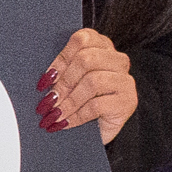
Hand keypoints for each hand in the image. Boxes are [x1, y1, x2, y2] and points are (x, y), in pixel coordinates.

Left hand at [41, 28, 135, 142]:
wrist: (94, 132)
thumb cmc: (78, 103)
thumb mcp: (67, 83)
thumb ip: (59, 73)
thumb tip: (42, 81)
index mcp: (101, 47)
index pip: (82, 40)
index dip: (61, 59)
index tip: (46, 79)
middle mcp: (117, 60)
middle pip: (86, 59)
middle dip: (63, 83)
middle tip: (48, 101)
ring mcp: (125, 80)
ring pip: (93, 81)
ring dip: (69, 101)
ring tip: (54, 114)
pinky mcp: (128, 101)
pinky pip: (98, 105)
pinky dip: (77, 115)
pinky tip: (65, 122)